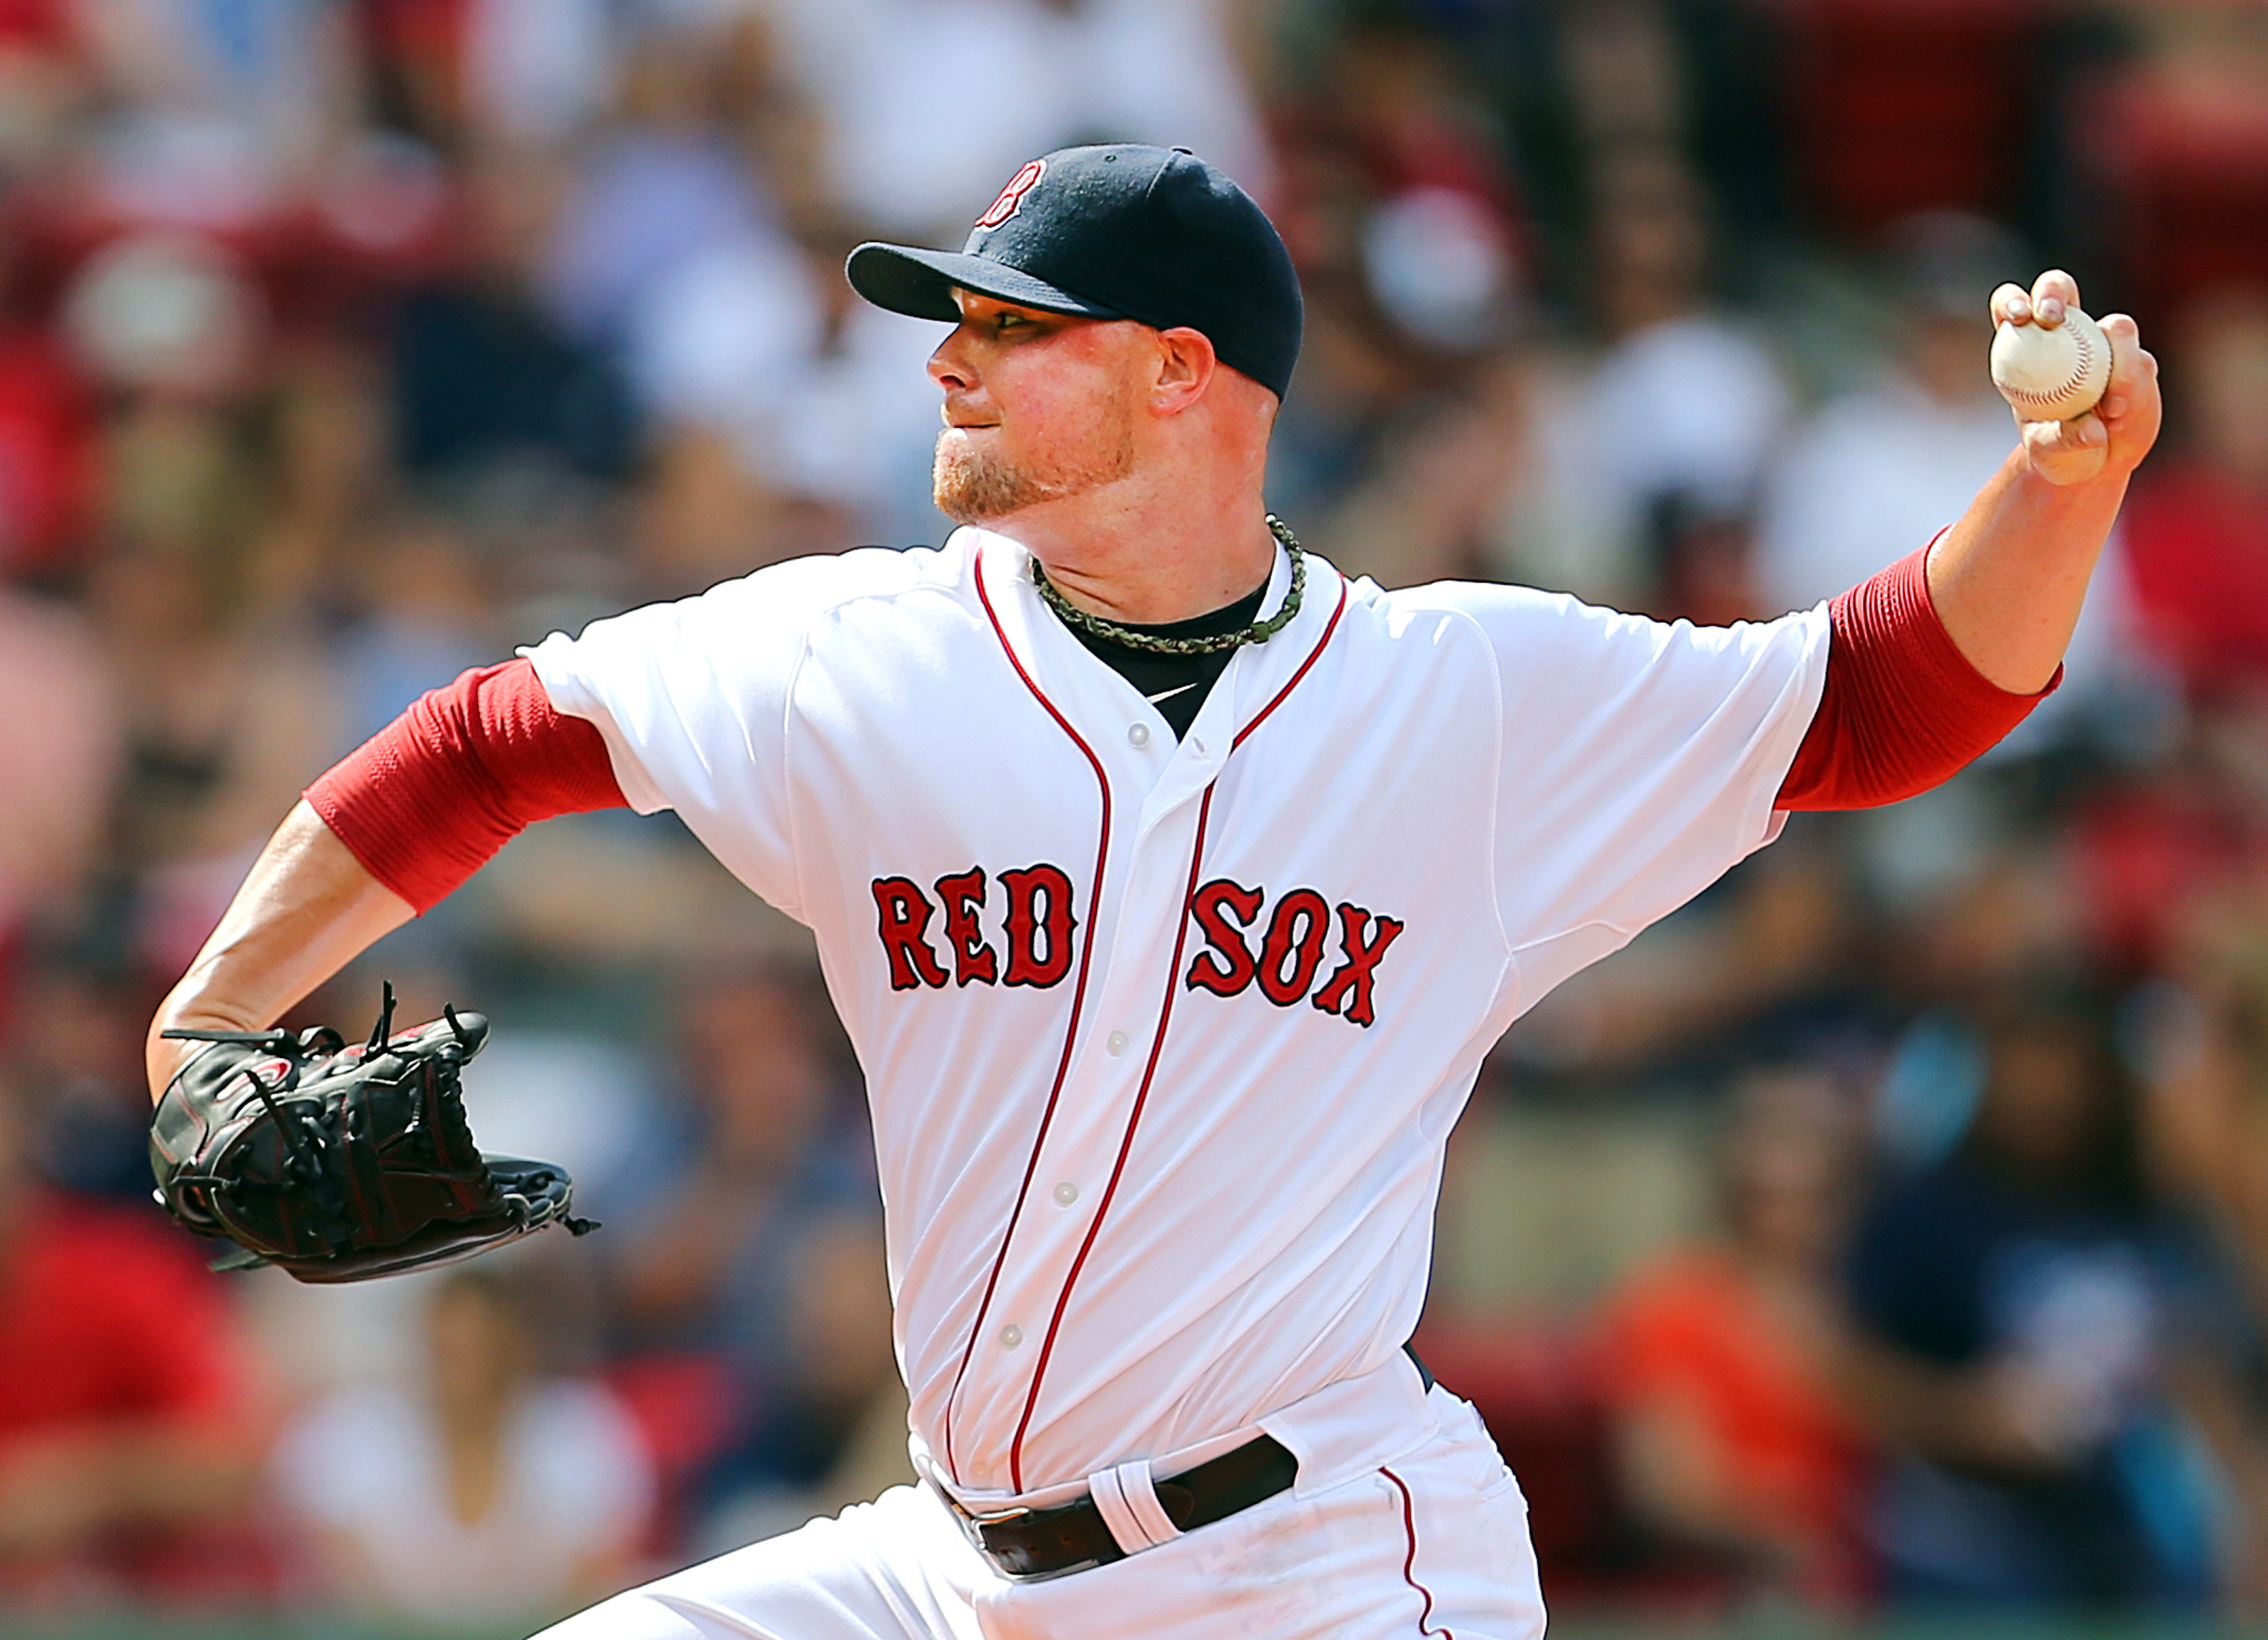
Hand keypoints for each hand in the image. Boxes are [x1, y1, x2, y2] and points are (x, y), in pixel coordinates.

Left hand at [1989, 269, 2161, 487]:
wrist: (2096, 463)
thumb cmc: (2059, 453)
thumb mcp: (2051, 452)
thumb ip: (2063, 440)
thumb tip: (2091, 431)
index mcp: (2027, 350)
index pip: (2012, 309)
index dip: (2013, 301)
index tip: (2019, 318)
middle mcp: (2066, 336)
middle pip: (2059, 288)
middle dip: (2054, 292)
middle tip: (2053, 319)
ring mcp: (2104, 344)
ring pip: (2116, 327)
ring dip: (2116, 363)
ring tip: (2111, 411)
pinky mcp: (2137, 360)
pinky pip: (2139, 360)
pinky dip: (2131, 385)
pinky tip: (2119, 417)